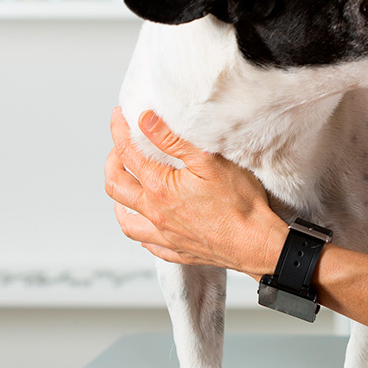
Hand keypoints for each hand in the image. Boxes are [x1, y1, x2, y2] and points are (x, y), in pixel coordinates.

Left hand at [105, 107, 284, 274]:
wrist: (255, 242)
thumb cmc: (239, 203)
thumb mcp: (208, 159)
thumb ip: (172, 139)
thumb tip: (145, 121)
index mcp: (159, 188)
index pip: (128, 154)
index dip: (119, 132)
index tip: (118, 116)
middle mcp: (155, 214)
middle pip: (117, 187)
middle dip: (112, 163)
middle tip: (118, 149)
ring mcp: (165, 235)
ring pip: (126, 221)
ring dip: (119, 201)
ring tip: (125, 187)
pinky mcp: (178, 250)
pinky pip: (148, 244)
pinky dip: (142, 231)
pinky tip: (148, 223)